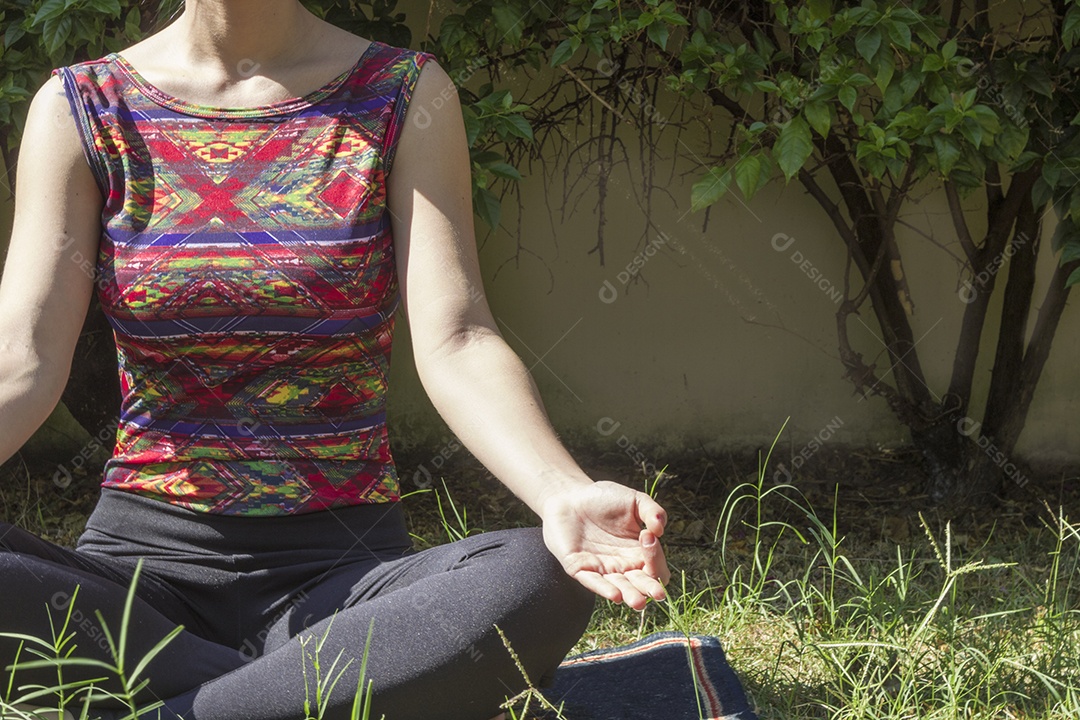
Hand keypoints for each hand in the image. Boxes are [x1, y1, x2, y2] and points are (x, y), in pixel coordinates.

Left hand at [540, 480, 670, 610]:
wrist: (569, 496)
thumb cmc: (603, 499)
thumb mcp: (634, 500)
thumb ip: (652, 511)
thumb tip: (660, 529)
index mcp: (639, 553)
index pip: (656, 567)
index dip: (656, 556)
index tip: (647, 535)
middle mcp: (623, 565)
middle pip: (642, 585)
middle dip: (650, 589)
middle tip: (657, 593)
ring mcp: (602, 569)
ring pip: (620, 589)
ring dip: (630, 596)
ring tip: (638, 602)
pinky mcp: (580, 569)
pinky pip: (593, 583)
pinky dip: (604, 590)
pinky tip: (615, 596)